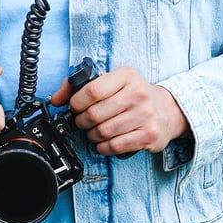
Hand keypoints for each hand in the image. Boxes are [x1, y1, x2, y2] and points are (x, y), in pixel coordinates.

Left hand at [50, 66, 188, 156]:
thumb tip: (56, 98)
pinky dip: (104, 147)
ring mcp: (145, 115)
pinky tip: (104, 142)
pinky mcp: (149, 135)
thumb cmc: (134, 94)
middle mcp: (137, 94)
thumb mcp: (112, 80)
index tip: (74, 106)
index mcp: (126, 75)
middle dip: (82, 121)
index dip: (76, 102)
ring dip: (92, 135)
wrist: (167, 109)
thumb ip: (81, 85)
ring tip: (94, 131)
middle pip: (95, 114)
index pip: (92, 90)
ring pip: (104, 132)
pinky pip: (116, 146)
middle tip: (82, 121)